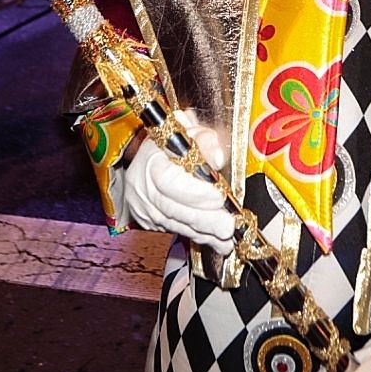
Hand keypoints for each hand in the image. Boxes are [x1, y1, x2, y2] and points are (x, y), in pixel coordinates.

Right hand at [122, 119, 233, 253]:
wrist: (151, 154)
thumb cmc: (173, 141)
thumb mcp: (190, 130)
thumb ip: (205, 140)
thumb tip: (217, 158)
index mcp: (150, 159)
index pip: (168, 181)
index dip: (194, 193)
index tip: (219, 198)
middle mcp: (142, 186)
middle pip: (172, 209)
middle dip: (204, 220)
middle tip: (228, 227)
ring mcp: (144, 207)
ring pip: (175, 224)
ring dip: (204, 234)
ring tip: (227, 239)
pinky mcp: (149, 222)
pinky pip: (175, 231)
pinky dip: (197, 237)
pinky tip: (216, 241)